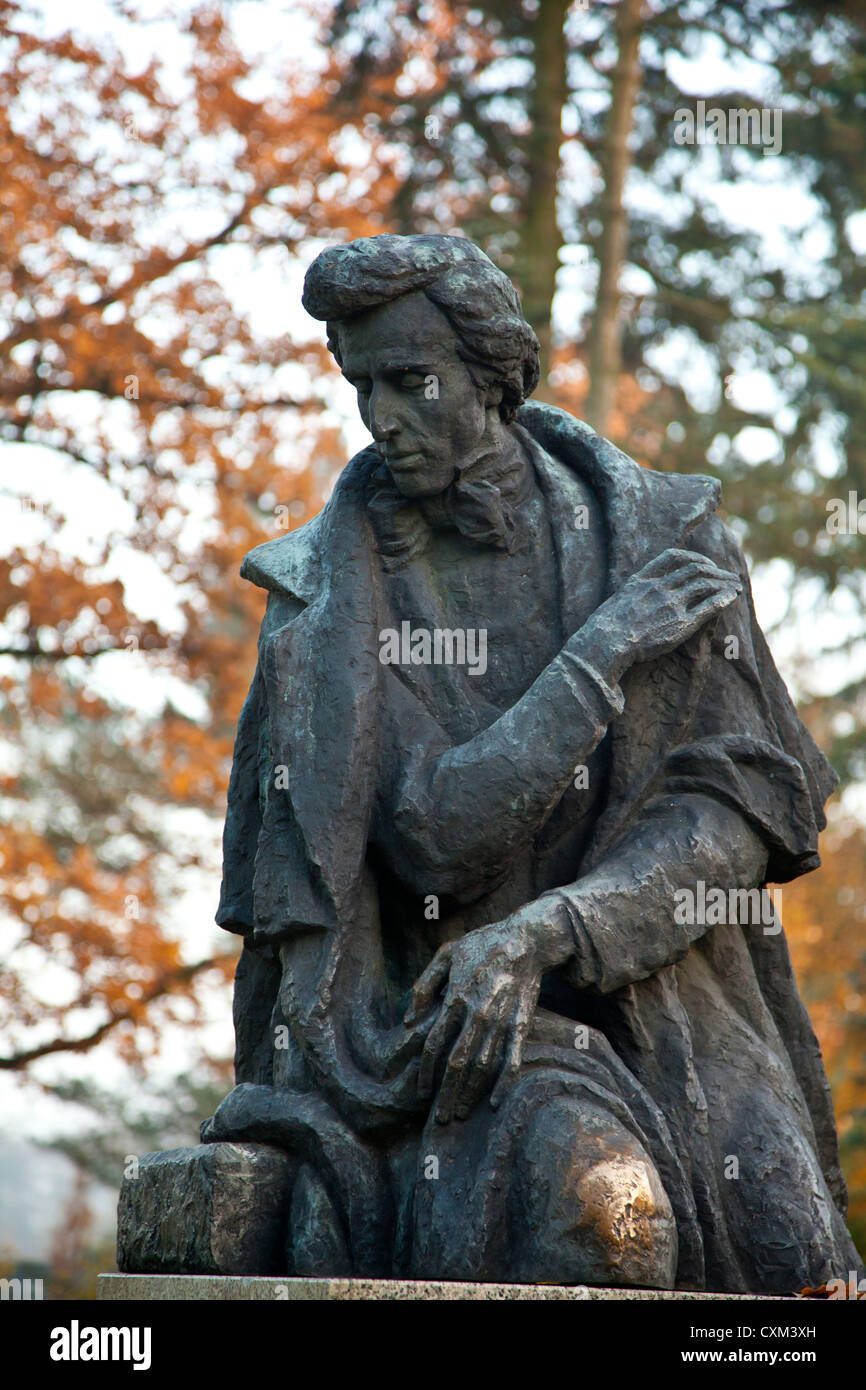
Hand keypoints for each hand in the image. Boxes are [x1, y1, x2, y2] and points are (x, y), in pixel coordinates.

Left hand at [403, 905, 571, 1123]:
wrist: (526, 939)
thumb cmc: (482, 944)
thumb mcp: (446, 954)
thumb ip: (423, 986)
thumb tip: (409, 1021)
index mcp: (454, 998)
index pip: (433, 1045)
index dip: (425, 1072)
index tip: (421, 1093)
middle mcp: (476, 1013)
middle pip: (456, 1063)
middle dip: (447, 1094)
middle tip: (441, 1120)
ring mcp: (500, 1020)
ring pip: (482, 1066)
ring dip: (470, 1094)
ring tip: (461, 1114)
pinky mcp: (521, 1023)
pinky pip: (512, 1058)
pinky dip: (503, 1082)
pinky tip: (494, 1101)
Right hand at [580, 547, 741, 679]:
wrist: (605, 644)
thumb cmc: (605, 629)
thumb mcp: (617, 600)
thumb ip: (633, 592)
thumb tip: (637, 593)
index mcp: (643, 579)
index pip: (674, 557)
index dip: (693, 557)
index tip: (704, 563)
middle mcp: (659, 587)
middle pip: (695, 569)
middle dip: (715, 570)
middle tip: (728, 576)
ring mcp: (671, 604)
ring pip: (705, 584)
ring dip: (723, 583)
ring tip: (735, 586)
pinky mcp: (681, 623)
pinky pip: (708, 606)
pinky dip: (723, 599)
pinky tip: (731, 597)